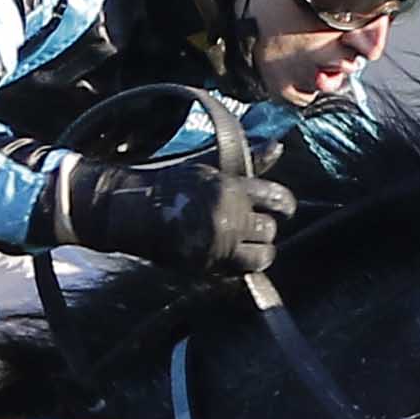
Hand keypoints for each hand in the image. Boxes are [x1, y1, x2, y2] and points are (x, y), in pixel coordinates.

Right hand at [55, 150, 295, 274]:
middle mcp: (228, 216)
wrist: (135, 209)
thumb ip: (248, 160)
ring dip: (259, 249)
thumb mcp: (210, 163)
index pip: (277, 198)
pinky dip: (242, 264)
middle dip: (265, 227)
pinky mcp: (209, 264)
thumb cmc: (172, 182)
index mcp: (230, 187)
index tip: (283, 209)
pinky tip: (232, 255)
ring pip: (263, 254)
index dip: (285, 206)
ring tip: (247, 244)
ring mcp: (219, 242)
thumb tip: (278, 148)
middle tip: (254, 225)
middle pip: (270, 228)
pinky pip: (242, 270)